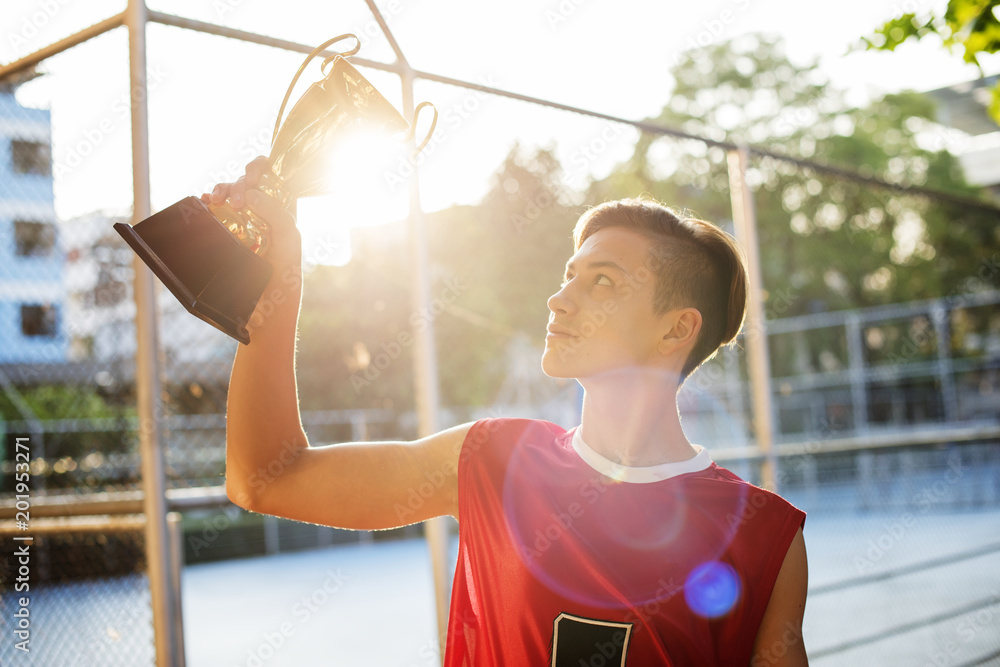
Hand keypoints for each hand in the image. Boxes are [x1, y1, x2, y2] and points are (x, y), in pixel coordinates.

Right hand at [201, 157, 301, 283]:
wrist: (266, 296)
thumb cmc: (285, 266)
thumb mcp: (289, 237)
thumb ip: (277, 213)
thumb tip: (251, 193)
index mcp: (280, 205)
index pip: (269, 172)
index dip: (258, 167)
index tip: (252, 179)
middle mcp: (260, 207)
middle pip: (244, 181)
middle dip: (238, 185)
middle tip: (238, 204)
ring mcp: (240, 217)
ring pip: (227, 191)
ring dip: (220, 190)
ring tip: (216, 201)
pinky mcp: (223, 228)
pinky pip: (211, 207)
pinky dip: (205, 200)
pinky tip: (205, 202)